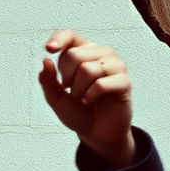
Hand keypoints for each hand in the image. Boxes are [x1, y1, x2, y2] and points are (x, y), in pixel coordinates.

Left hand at [38, 31, 135, 166]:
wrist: (97, 134)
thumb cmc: (78, 113)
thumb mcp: (56, 98)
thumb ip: (48, 81)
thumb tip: (45, 60)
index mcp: (84, 53)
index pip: (70, 36)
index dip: (59, 40)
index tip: (49, 50)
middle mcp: (101, 54)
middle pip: (74, 55)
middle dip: (66, 78)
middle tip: (71, 91)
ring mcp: (114, 66)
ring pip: (88, 69)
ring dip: (78, 89)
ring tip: (81, 97)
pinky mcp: (124, 81)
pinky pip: (101, 83)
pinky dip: (89, 96)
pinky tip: (88, 101)